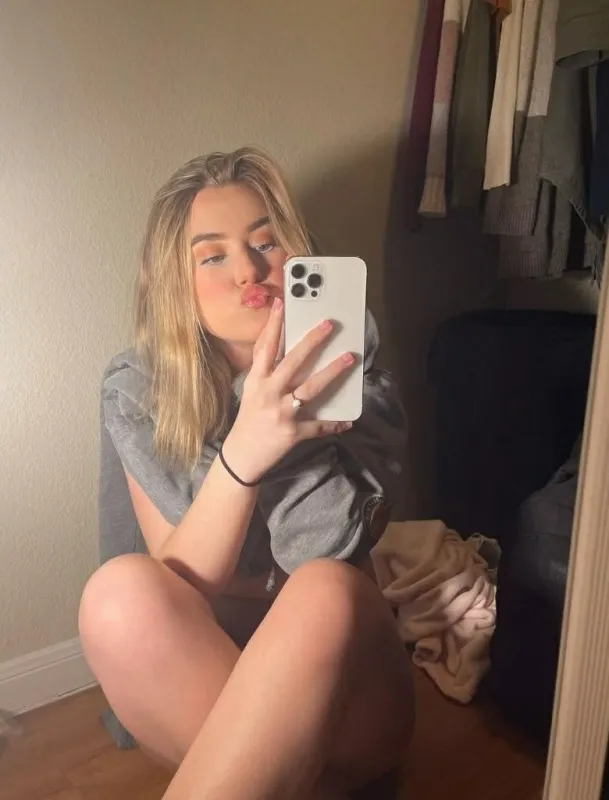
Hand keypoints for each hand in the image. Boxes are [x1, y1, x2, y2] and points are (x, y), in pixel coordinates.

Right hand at [221, 297, 354, 482]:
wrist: (241, 456)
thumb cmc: (248, 419)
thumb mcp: (251, 391)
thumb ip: (266, 370)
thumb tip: (282, 346)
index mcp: (256, 381)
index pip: (265, 348)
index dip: (273, 325)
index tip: (282, 303)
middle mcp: (268, 393)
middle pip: (292, 362)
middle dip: (312, 341)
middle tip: (329, 325)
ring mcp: (281, 413)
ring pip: (311, 388)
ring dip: (332, 372)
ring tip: (349, 358)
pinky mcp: (292, 433)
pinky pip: (318, 426)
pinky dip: (333, 424)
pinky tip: (348, 421)